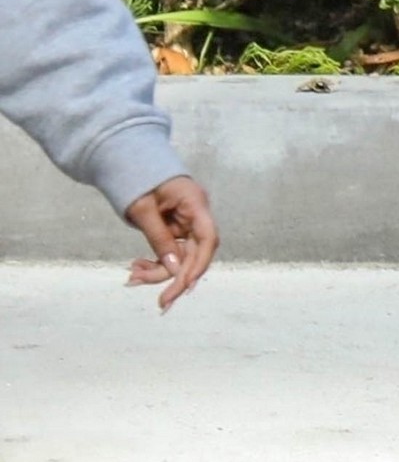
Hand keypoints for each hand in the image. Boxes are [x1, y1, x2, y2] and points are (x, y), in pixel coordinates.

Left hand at [125, 176, 218, 309]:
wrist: (126, 159)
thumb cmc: (135, 177)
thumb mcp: (142, 208)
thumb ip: (159, 238)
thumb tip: (174, 269)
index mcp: (194, 202)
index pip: (208, 238)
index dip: (200, 265)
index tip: (184, 284)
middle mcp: (196, 215)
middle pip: (195, 253)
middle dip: (175, 277)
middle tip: (161, 302)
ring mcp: (187, 223)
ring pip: (182, 257)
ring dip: (160, 272)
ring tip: (133, 277)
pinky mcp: (176, 229)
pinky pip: (171, 252)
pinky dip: (156, 263)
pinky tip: (138, 268)